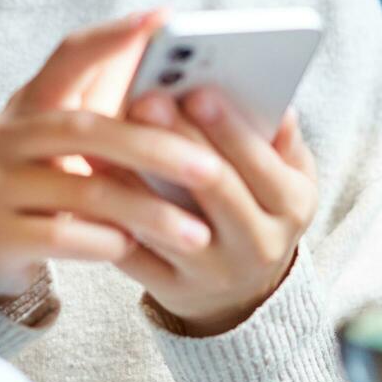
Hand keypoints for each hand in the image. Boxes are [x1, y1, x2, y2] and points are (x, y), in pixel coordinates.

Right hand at [0, 6, 230, 299]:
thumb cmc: (47, 179)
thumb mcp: (73, 138)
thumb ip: (113, 101)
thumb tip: (179, 65)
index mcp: (29, 100)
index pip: (69, 54)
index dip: (113, 36)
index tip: (165, 19)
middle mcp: (4, 134)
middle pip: (84, 128)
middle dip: (154, 147)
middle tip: (212, 168)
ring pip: (82, 189)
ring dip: (146, 211)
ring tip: (198, 234)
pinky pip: (64, 235)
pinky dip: (106, 241)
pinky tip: (137, 249)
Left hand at [108, 87, 318, 335]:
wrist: (242, 292)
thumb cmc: (259, 208)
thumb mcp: (286, 177)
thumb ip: (280, 137)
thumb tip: (271, 95)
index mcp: (292, 206)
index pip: (261, 163)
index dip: (228, 127)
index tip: (196, 89)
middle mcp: (258, 244)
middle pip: (215, 187)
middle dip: (179, 138)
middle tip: (146, 99)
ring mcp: (212, 272)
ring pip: (167, 221)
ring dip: (133, 173)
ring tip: (105, 131)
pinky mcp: (170, 288)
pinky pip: (133, 251)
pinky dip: (109, 213)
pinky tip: (89, 176)